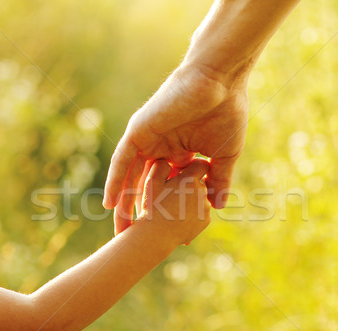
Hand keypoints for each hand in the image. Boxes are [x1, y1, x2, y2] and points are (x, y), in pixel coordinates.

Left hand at [104, 63, 247, 233]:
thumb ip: (218, 181)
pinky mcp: (138, 131)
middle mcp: (161, 149)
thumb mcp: (224, 156)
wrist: (221, 82)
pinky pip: (122, 160)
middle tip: (133, 241)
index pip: (169, 189)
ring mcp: (148, 140)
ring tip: (119, 231)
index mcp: (180, 154)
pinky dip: (115, 180)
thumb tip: (219, 206)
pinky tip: (110, 203)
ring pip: (130, 177)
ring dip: (123, 204)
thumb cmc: (227, 113)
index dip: (167, 213)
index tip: (170, 237)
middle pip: (145, 187)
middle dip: (140, 213)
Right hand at [123, 159, 210, 245]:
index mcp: (190, 179)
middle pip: (200, 181)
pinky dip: (192, 214)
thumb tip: (168, 159)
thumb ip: (161, 165)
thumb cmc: (151, 207)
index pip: (201, 163)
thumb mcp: (151, 182)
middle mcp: (202, 191)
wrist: (156, 236)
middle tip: (173, 191)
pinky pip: (201, 212)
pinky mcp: (205, 221)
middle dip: (190, 184)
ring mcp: (205, 207)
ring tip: (173, 207)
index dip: (193, 165)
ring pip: (201, 197)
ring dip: (191, 199)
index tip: (183, 171)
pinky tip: (178, 218)